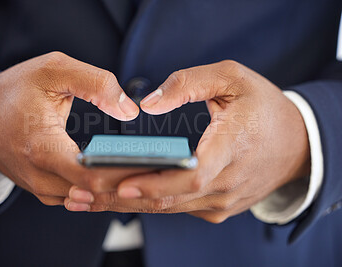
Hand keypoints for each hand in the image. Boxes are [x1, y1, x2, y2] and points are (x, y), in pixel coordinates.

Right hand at [0, 51, 147, 206]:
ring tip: (151, 179)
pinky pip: (78, 199)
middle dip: (131, 185)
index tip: (157, 166)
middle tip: (165, 174)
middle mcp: (39, 175)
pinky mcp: (43, 190)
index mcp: (41, 146)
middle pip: (95, 192)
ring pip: (88, 201)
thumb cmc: (15, 90)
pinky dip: (102, 193)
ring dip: (119, 192)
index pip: (89, 175)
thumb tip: (130, 110)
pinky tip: (124, 182)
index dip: (125, 172)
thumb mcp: (53, 69)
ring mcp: (40, 187)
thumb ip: (96, 83)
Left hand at [66, 60, 309, 222]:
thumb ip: (188, 84)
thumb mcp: (232, 78)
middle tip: (83, 194)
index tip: (122, 184)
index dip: (157, 183)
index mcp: (234, 146)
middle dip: (125, 197)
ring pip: (172, 207)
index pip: (193, 175)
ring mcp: (225, 200)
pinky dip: (151, 203)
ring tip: (91, 198)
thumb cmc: (263, 107)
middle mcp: (229, 182)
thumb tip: (149, 105)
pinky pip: (181, 208)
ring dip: (131, 204)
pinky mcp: (219, 207)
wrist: (297, 143)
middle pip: (172, 198)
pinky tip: (123, 196)